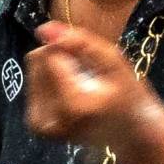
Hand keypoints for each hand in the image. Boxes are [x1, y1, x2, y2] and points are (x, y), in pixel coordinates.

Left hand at [24, 21, 163, 150]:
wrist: (131, 135)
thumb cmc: (128, 96)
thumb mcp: (114, 63)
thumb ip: (80, 42)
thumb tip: (43, 28)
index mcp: (72, 105)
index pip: (51, 54)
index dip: (69, 48)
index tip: (90, 62)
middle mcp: (51, 119)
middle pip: (38, 60)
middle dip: (61, 58)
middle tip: (87, 76)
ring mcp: (40, 125)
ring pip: (33, 70)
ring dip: (56, 70)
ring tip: (81, 86)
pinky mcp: (35, 125)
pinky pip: (32, 85)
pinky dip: (51, 83)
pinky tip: (71, 92)